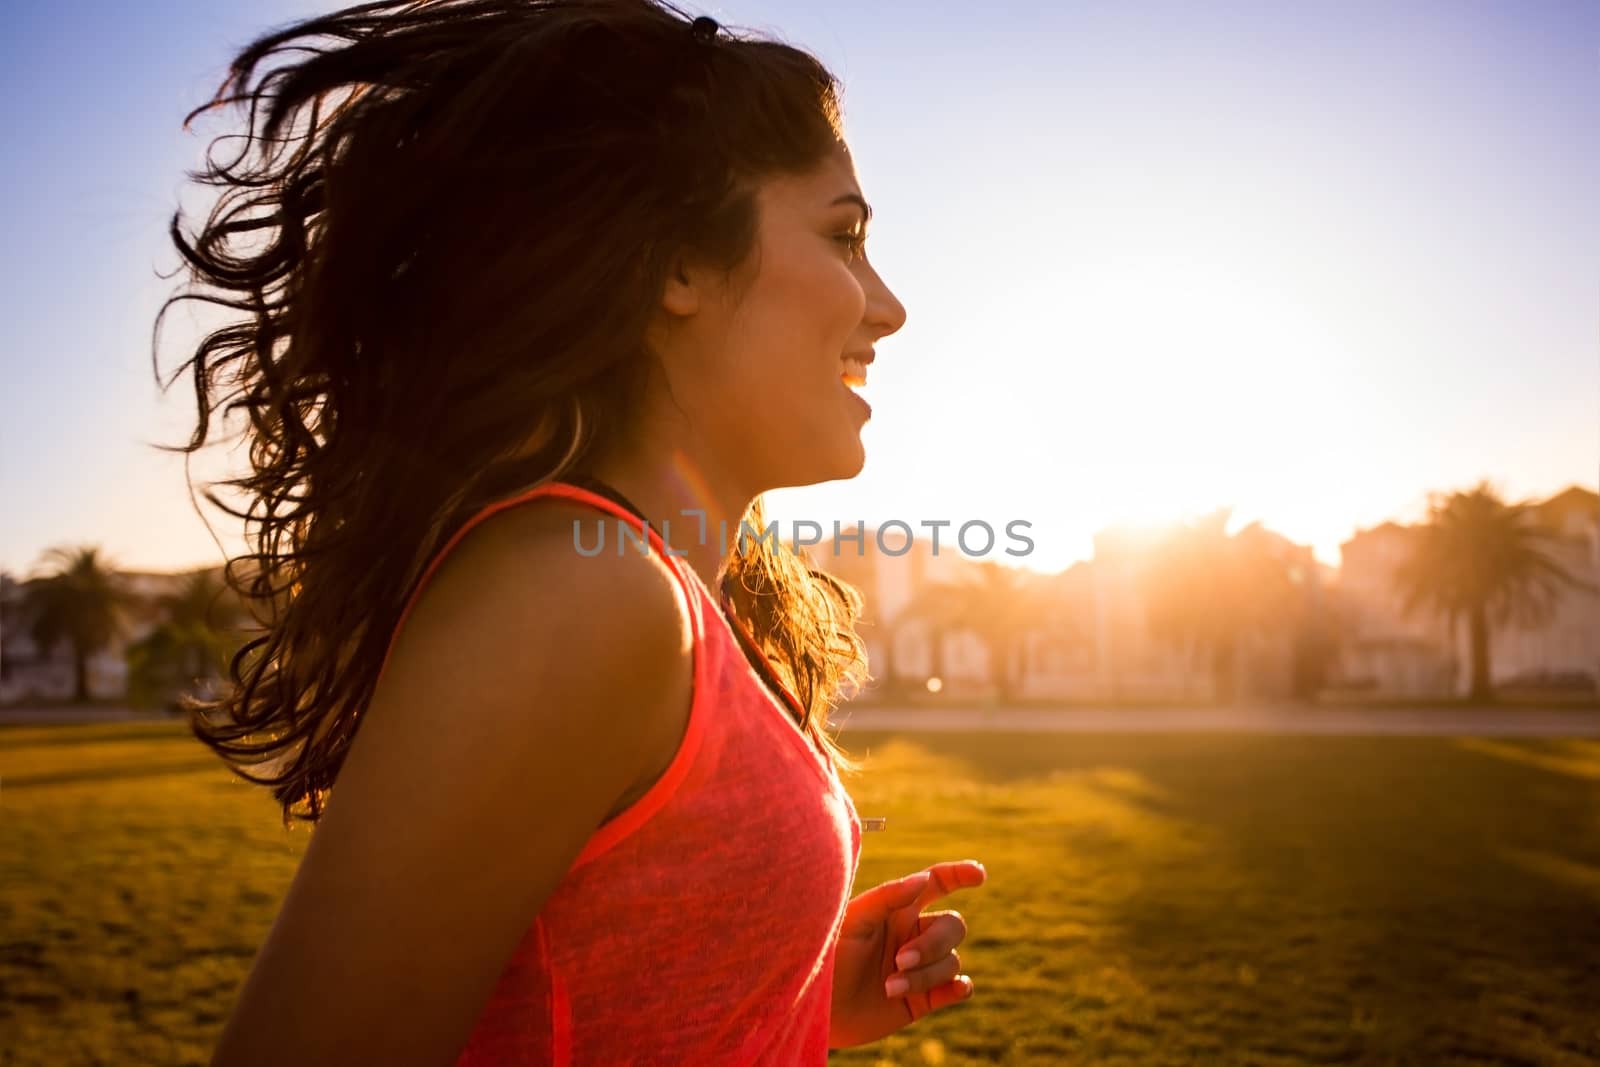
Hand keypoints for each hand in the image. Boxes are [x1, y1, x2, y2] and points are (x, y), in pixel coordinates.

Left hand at [827, 860, 987, 1049]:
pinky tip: (956, 989)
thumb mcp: (852, 920)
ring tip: (889, 986)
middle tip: (898, 960)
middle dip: (932, 944)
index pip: (938, 884)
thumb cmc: (826, 955)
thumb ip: (887, 897)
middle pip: (953, 926)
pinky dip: (960, 988)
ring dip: (926, 974)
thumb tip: (923, 879)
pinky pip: (957, 988)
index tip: (979, 874)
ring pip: (951, 961)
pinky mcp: (922, 1000)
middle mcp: (913, 935)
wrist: (815, 1006)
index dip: (960, 874)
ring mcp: (920, 967)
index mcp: (898, 909)